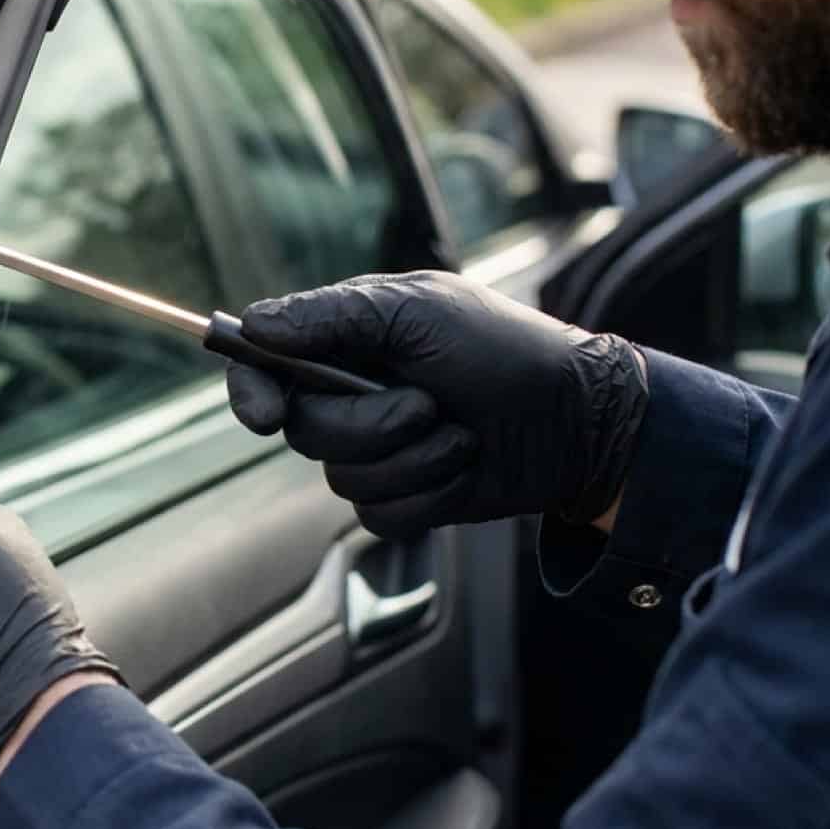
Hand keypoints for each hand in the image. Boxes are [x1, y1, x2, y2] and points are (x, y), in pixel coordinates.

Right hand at [226, 271, 647, 537]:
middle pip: (304, 430)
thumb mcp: (421, 313)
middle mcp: (351, 393)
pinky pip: (379, 514)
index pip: (265, 364)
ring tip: (461, 433)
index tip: (264, 415)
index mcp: (346, 339)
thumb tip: (256, 324)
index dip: (250, 390)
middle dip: (369, 425)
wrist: (579, 422)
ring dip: (412, 459)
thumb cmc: (505, 350)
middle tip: (427, 403)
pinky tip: (464, 467)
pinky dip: (429, 493)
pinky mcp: (403, 495)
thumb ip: (335, 316)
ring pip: (342, 478)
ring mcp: (375, 447)